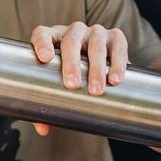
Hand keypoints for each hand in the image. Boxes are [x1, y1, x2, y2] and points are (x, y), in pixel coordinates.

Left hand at [27, 22, 128, 136]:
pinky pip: (118, 46)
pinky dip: (117, 63)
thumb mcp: (59, 89)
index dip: (42, 43)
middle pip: (70, 41)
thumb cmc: (72, 78)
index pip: (42, 34)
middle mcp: (74, 32)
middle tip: (72, 85)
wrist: (102, 70)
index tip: (45, 58)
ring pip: (95, 44)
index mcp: (53, 39)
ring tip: (96, 90)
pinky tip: (115, 80)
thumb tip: (43, 128)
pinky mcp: (116, 37)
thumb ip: (47, 106)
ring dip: (96, 67)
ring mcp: (95, 32)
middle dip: (71, 63)